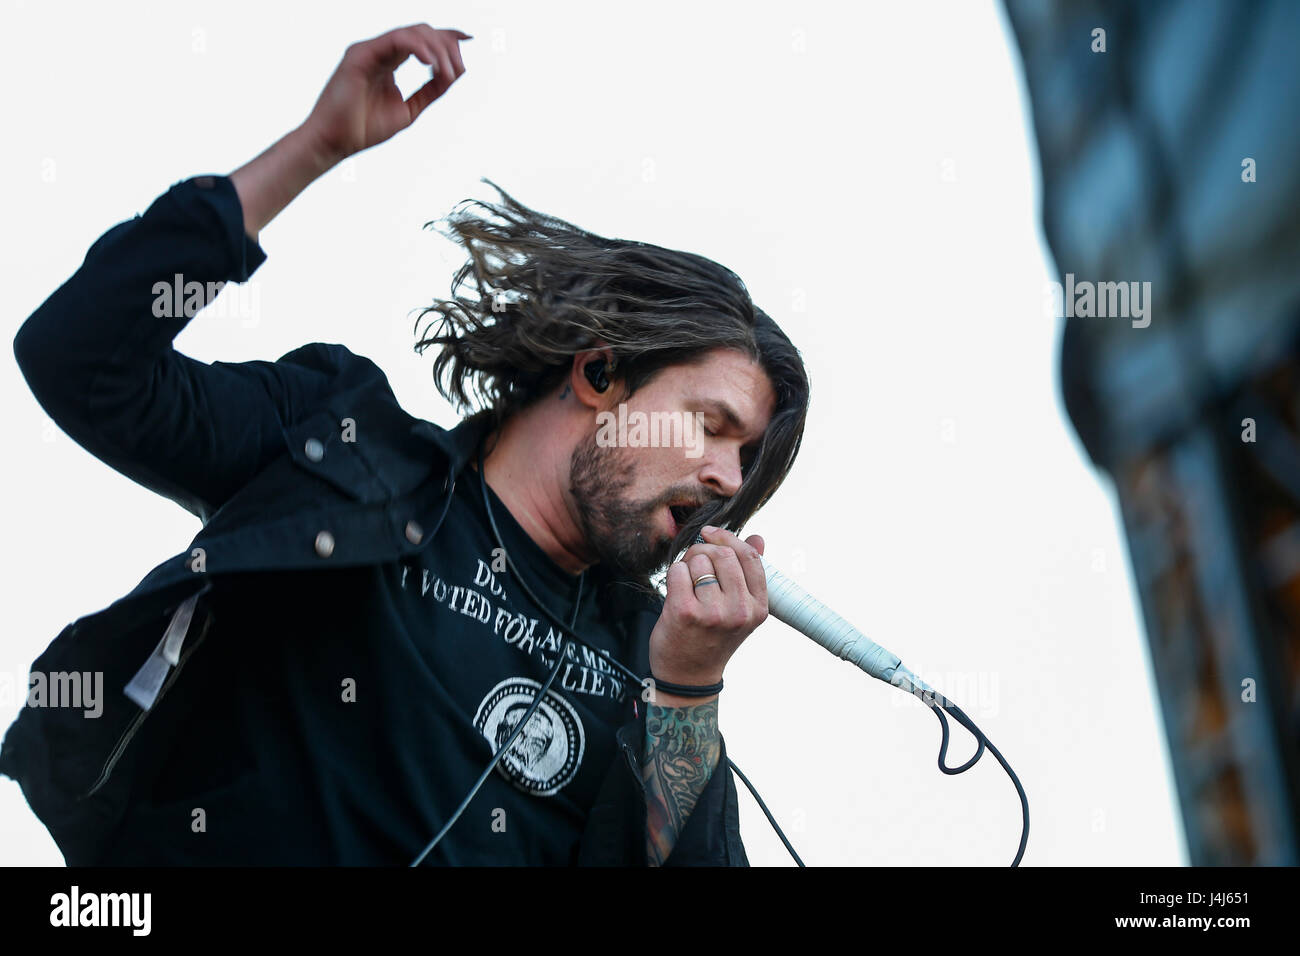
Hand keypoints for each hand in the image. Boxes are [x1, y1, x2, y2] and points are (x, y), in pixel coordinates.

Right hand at [300, 23, 470, 166]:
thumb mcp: (408, 110)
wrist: (336, 141)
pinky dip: (419, 48)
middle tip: (458, 70)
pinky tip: (431, 64)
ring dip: (436, 51)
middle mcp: (380, 51)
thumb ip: (430, 91)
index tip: (469, 38)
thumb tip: (454, 74)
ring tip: (446, 73)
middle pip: (422, 32)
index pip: (422, 40)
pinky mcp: (361, 53)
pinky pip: (397, 40)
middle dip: (446, 46)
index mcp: (390, 61)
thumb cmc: (364, 129)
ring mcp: (370, 50)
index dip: (446, 36)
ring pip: (412, 32)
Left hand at [647, 527, 767, 702]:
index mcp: (759, 608)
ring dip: (687, 565)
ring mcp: (712, 612)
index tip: (711, 533)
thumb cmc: (713, 638)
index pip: (750, 557)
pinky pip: (678, 571)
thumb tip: (758, 537)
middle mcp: (739, 611)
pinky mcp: (685, 612)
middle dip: (703, 551)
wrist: (688, 676)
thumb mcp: (740, 610)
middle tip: (693, 564)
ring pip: (698, 560)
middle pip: (723, 554)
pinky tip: (676, 591)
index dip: (728, 539)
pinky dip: (674, 574)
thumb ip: (750, 573)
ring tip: (687, 585)